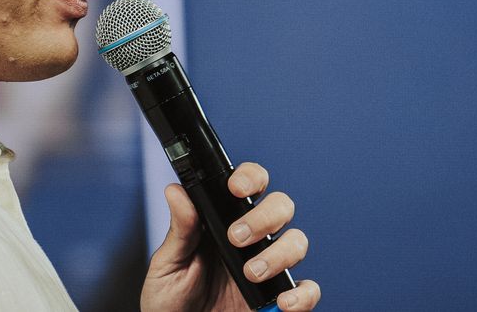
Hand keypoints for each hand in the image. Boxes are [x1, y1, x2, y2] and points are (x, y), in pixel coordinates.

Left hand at [139, 162, 319, 310]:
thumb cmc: (172, 300)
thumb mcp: (168, 264)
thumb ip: (179, 231)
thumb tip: (177, 192)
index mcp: (224, 223)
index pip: (249, 186)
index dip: (250, 177)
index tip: (235, 187)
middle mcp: (252, 240)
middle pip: (280, 206)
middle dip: (265, 216)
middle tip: (237, 236)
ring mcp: (269, 268)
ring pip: (297, 241)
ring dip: (279, 253)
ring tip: (251, 272)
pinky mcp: (279, 299)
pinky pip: (308, 290)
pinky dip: (303, 294)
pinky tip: (282, 301)